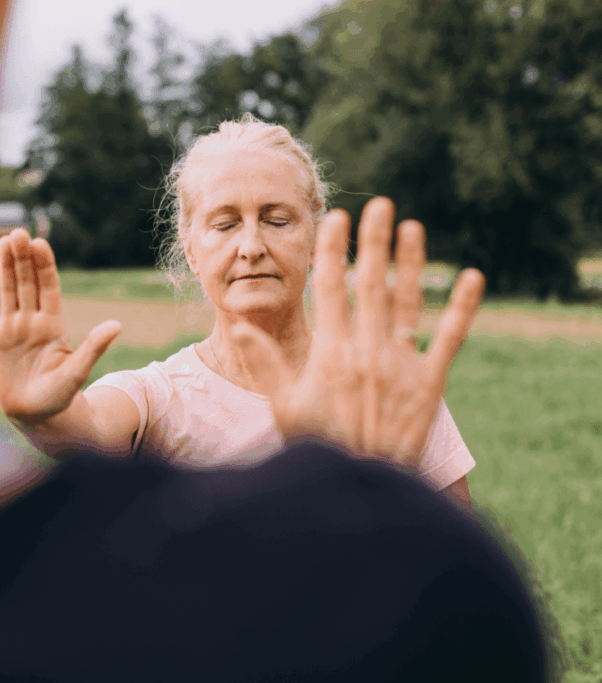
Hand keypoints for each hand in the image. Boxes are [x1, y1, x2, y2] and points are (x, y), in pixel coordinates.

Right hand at [0, 229, 121, 424]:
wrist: (34, 416)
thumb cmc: (60, 396)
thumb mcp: (77, 371)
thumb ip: (94, 347)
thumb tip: (117, 325)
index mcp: (53, 323)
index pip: (48, 287)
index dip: (44, 266)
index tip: (40, 243)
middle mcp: (32, 320)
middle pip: (26, 282)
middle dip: (22, 259)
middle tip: (18, 233)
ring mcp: (11, 327)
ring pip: (7, 290)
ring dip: (4, 266)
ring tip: (3, 240)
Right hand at [234, 198, 484, 467]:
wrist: (361, 487)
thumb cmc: (317, 447)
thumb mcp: (282, 406)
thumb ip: (263, 362)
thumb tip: (236, 324)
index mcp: (330, 353)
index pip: (330, 289)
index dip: (333, 251)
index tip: (336, 219)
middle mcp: (366, 351)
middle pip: (369, 284)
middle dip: (373, 241)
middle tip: (380, 204)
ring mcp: (400, 366)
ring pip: (407, 302)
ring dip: (411, 262)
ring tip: (414, 227)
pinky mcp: (430, 385)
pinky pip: (449, 338)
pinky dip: (462, 308)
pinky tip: (472, 278)